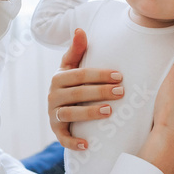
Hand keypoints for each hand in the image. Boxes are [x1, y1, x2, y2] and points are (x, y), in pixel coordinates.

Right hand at [47, 28, 124, 149]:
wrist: (60, 105)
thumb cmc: (72, 82)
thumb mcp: (72, 66)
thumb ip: (77, 49)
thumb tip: (80, 29)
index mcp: (58, 77)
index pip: (79, 74)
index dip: (99, 75)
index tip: (119, 76)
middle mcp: (53, 95)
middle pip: (77, 93)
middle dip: (99, 92)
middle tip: (121, 92)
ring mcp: (53, 114)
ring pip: (70, 113)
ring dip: (89, 113)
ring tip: (109, 111)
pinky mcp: (56, 130)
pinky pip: (62, 138)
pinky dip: (73, 142)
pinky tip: (87, 144)